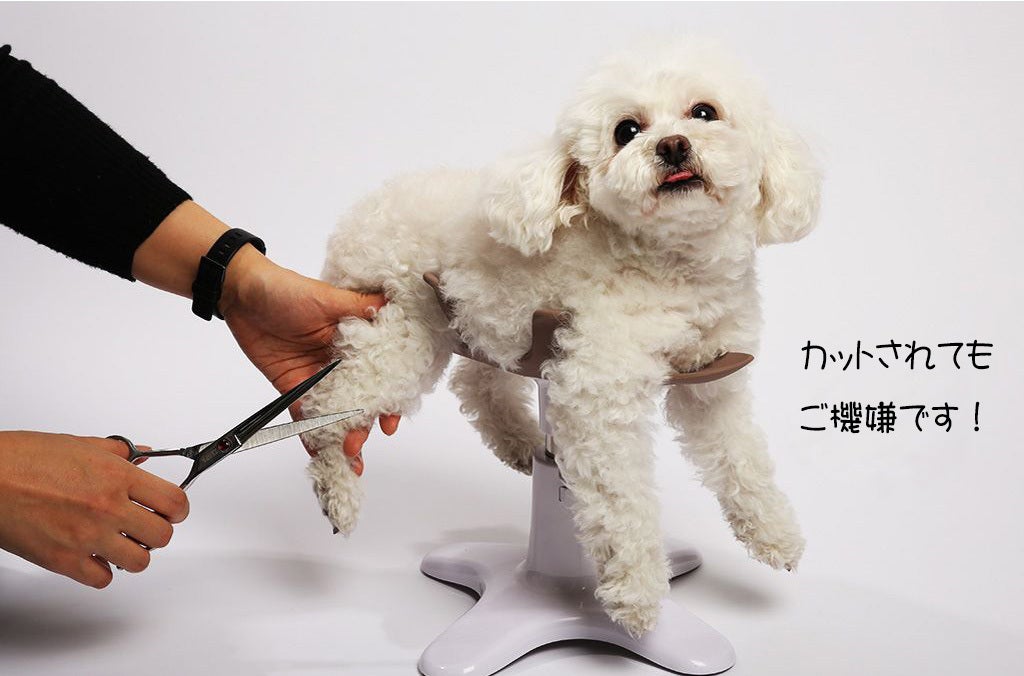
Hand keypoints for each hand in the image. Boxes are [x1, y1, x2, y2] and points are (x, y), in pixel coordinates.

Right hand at [0, 431, 188, 587]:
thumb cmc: (24, 459)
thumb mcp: (81, 445)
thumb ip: (118, 453)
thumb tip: (143, 455)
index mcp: (117, 477)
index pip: (174, 502)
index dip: (179, 509)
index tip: (174, 511)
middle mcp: (108, 508)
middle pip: (162, 535)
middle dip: (156, 531)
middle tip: (144, 526)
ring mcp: (88, 537)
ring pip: (139, 562)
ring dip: (133, 553)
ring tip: (119, 542)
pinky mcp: (64, 561)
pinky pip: (103, 579)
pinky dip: (102, 571)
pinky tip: (93, 556)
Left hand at [131, 200, 400, 473]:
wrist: (242, 292)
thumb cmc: (286, 288)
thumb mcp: (328, 297)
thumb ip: (360, 308)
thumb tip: (395, 304)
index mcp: (357, 339)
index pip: (381, 373)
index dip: (388, 397)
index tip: (390, 420)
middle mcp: (341, 362)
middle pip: (359, 399)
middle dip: (363, 425)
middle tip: (359, 443)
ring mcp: (317, 377)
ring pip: (336, 412)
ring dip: (341, 435)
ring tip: (345, 456)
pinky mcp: (293, 387)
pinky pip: (305, 416)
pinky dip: (311, 436)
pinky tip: (318, 455)